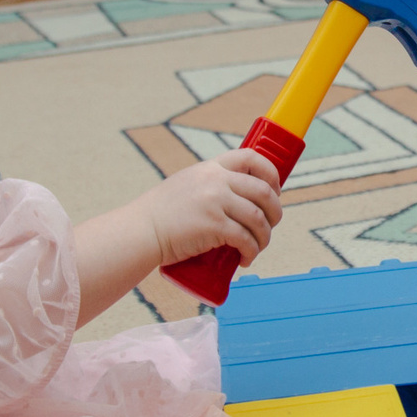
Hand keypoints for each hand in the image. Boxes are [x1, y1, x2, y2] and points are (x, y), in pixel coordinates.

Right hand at [140, 147, 284, 267]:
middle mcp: (215, 180)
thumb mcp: (188, 184)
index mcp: (210, 168)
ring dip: (264, 237)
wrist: (141, 231)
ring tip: (256, 247)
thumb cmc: (162, 214)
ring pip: (258, 218)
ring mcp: (215, 202)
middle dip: (275, 212)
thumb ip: (211, 184)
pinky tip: (245, 258)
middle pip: (264, 191)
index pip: (251, 157)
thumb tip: (240, 196)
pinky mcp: (214, 226)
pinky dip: (251, 251)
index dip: (271, 174)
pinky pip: (246, 239)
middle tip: (270, 225)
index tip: (275, 191)